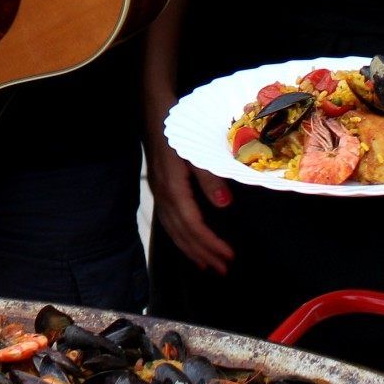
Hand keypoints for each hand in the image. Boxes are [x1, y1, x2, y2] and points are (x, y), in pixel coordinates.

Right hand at [147, 141, 233, 274]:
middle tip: (222, 270)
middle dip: (202, 253)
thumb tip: (224, 206)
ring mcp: (159, 194)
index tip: (228, 256)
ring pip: (173, 231)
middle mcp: (164, 196)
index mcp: (173, 189)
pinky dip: (180, 238)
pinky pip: (168, 223)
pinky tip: (188, 243)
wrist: (154, 113)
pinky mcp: (160, 190)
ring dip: (191, 250)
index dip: (210, 243)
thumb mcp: (196, 151)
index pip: (193, 225)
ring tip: (206, 265)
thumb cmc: (178, 130)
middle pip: (182, 233)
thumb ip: (209, 178)